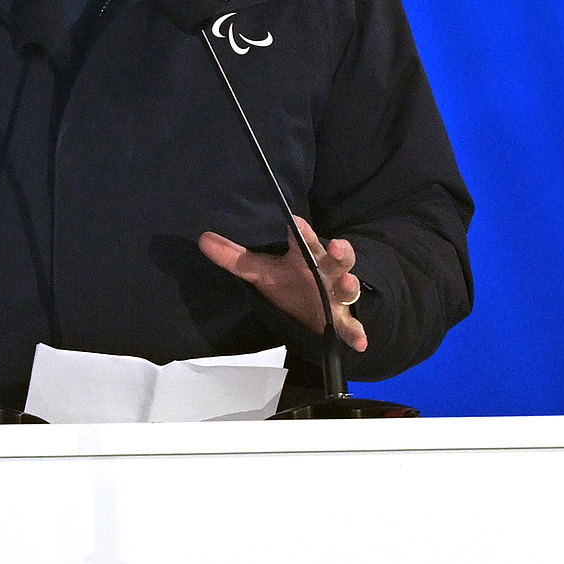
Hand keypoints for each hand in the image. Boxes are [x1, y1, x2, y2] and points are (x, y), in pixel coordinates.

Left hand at [198, 216, 367, 351]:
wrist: (312, 313)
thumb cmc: (291, 284)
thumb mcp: (261, 272)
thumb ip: (236, 258)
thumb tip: (203, 238)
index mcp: (307, 256)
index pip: (304, 239)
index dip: (300, 230)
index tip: (294, 221)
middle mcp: (326, 272)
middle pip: (337, 258)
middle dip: (340, 251)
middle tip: (336, 245)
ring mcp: (336, 296)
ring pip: (348, 288)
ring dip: (350, 285)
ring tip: (349, 283)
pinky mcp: (341, 320)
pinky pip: (352, 327)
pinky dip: (357, 334)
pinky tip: (360, 343)